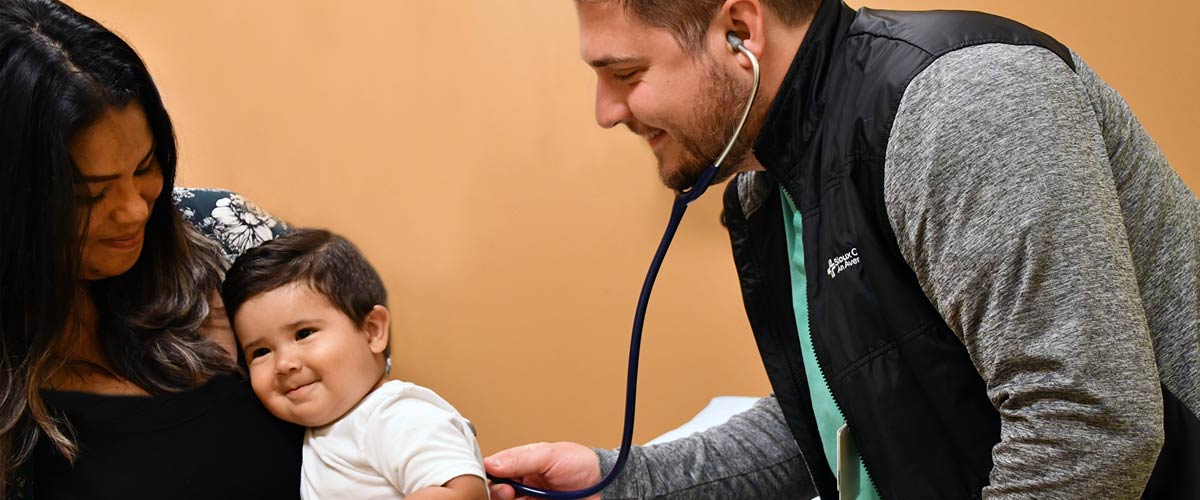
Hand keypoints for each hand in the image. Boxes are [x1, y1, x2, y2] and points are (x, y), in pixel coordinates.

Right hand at [485, 442, 602, 499]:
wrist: (604, 486)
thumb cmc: (582, 465)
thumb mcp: (550, 454)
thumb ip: (520, 458)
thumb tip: (492, 462)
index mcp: (522, 463)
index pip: (495, 467)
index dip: (489, 472)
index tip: (490, 474)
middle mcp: (523, 482)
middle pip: (496, 489)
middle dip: (497, 490)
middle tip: (507, 490)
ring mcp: (529, 499)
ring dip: (505, 498)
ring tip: (514, 495)